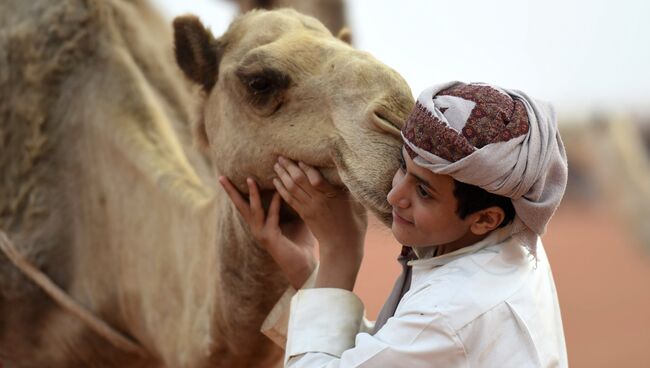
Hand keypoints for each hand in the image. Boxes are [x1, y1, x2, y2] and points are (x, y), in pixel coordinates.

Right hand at [218, 176, 315, 288]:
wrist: (306, 266)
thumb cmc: (302, 242)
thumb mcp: (296, 218)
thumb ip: (292, 202)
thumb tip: (296, 183)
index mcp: (260, 223)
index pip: (246, 204)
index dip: (238, 191)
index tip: (229, 176)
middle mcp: (257, 228)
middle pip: (241, 206)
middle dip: (231, 191)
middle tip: (221, 177)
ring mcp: (262, 234)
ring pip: (253, 210)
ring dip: (252, 194)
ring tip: (249, 179)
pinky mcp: (270, 238)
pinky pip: (271, 217)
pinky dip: (275, 204)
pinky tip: (279, 193)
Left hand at [273, 157, 367, 289]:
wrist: (342, 247)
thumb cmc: (355, 225)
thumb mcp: (357, 204)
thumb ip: (349, 189)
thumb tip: (348, 173)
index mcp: (333, 197)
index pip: (316, 179)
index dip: (306, 168)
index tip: (299, 157)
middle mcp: (318, 201)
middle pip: (299, 181)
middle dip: (289, 167)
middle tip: (281, 156)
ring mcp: (309, 208)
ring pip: (291, 189)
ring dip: (282, 176)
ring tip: (276, 165)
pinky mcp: (304, 215)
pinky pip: (289, 199)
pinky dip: (281, 189)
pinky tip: (276, 181)